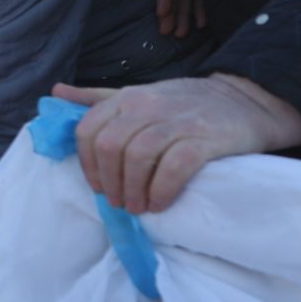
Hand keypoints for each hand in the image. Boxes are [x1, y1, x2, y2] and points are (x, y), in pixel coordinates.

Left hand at [52, 75, 300, 214]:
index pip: (87, 130)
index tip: (98, 186)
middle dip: (109, 182)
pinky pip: (173, 168)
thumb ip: (97, 99)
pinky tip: (160, 204)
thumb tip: (55, 94)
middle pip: (109, 147)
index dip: (87, 164)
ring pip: (136, 159)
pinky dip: (161, 191)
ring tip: (140, 207)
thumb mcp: (138, 95)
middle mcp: (147, 105)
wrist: (246, 100)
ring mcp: (176, 121)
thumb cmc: (184, 104)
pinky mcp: (203, 139)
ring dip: (133, 192)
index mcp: (127, 97)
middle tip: (120, 202)